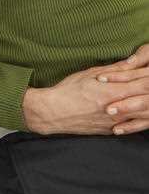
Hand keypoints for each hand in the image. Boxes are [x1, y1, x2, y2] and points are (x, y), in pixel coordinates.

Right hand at [23, 55, 148, 135]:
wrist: (54, 112)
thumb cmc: (68, 91)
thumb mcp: (90, 74)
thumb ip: (114, 70)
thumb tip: (132, 62)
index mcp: (112, 92)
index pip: (142, 84)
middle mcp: (117, 110)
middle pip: (146, 102)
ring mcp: (115, 123)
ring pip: (143, 117)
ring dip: (148, 107)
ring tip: (148, 100)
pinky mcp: (111, 131)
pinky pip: (132, 127)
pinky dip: (141, 120)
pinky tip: (143, 115)